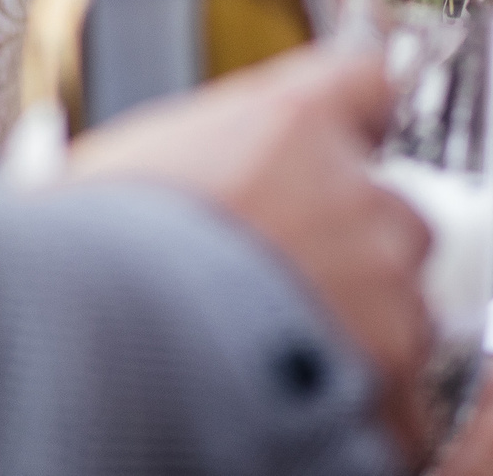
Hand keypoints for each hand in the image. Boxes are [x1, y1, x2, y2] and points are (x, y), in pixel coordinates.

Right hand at [68, 46, 435, 463]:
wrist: (99, 342)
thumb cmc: (86, 250)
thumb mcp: (124, 169)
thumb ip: (188, 159)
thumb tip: (169, 177)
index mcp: (288, 121)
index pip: (366, 85)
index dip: (356, 117)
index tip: (343, 140)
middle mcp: (351, 192)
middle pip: (391, 207)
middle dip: (352, 242)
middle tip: (283, 277)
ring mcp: (383, 285)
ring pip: (404, 302)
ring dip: (361, 325)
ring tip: (283, 356)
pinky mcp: (394, 375)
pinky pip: (406, 394)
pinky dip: (366, 406)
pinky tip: (305, 407)